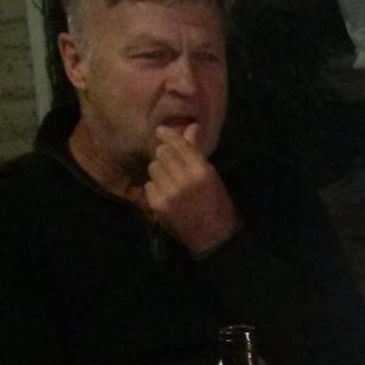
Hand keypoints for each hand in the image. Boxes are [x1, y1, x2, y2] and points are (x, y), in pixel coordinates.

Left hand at [138, 125, 237, 252]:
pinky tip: (167, 196)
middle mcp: (184, 179)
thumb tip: (191, 126)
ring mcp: (169, 192)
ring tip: (170, 182)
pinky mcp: (158, 205)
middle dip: (164, 155)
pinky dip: (155, 188)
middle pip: (162, 153)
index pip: (179, 144)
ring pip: (153, 168)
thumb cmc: (216, 204)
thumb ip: (196, 152)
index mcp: (202, 171)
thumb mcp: (211, 176)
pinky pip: (149, 185)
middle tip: (171, 164)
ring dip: (159, 172)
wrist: (214, 238)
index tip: (160, 130)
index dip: (168, 135)